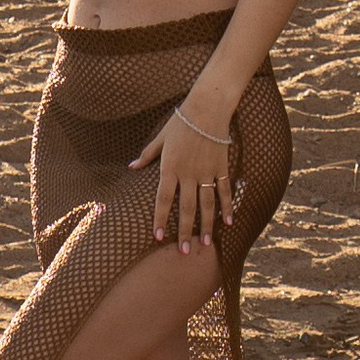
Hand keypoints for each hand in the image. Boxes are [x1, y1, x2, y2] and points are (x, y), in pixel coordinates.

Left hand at [131, 103, 234, 253]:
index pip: (163, 199)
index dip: (160, 219)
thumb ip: (147, 154)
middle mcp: (188, 173)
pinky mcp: (221, 167)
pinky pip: (224, 190)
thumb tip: (132, 167)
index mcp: (170, 167)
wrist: (207, 107)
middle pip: (187, 207)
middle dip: (185, 231)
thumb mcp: (160, 137)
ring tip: (204, 244)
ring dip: (206, 225)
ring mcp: (207, 171)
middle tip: (185, 252)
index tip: (158, 237)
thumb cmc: (181, 121)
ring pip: (207, 204)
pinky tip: (228, 223)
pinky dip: (227, 207)